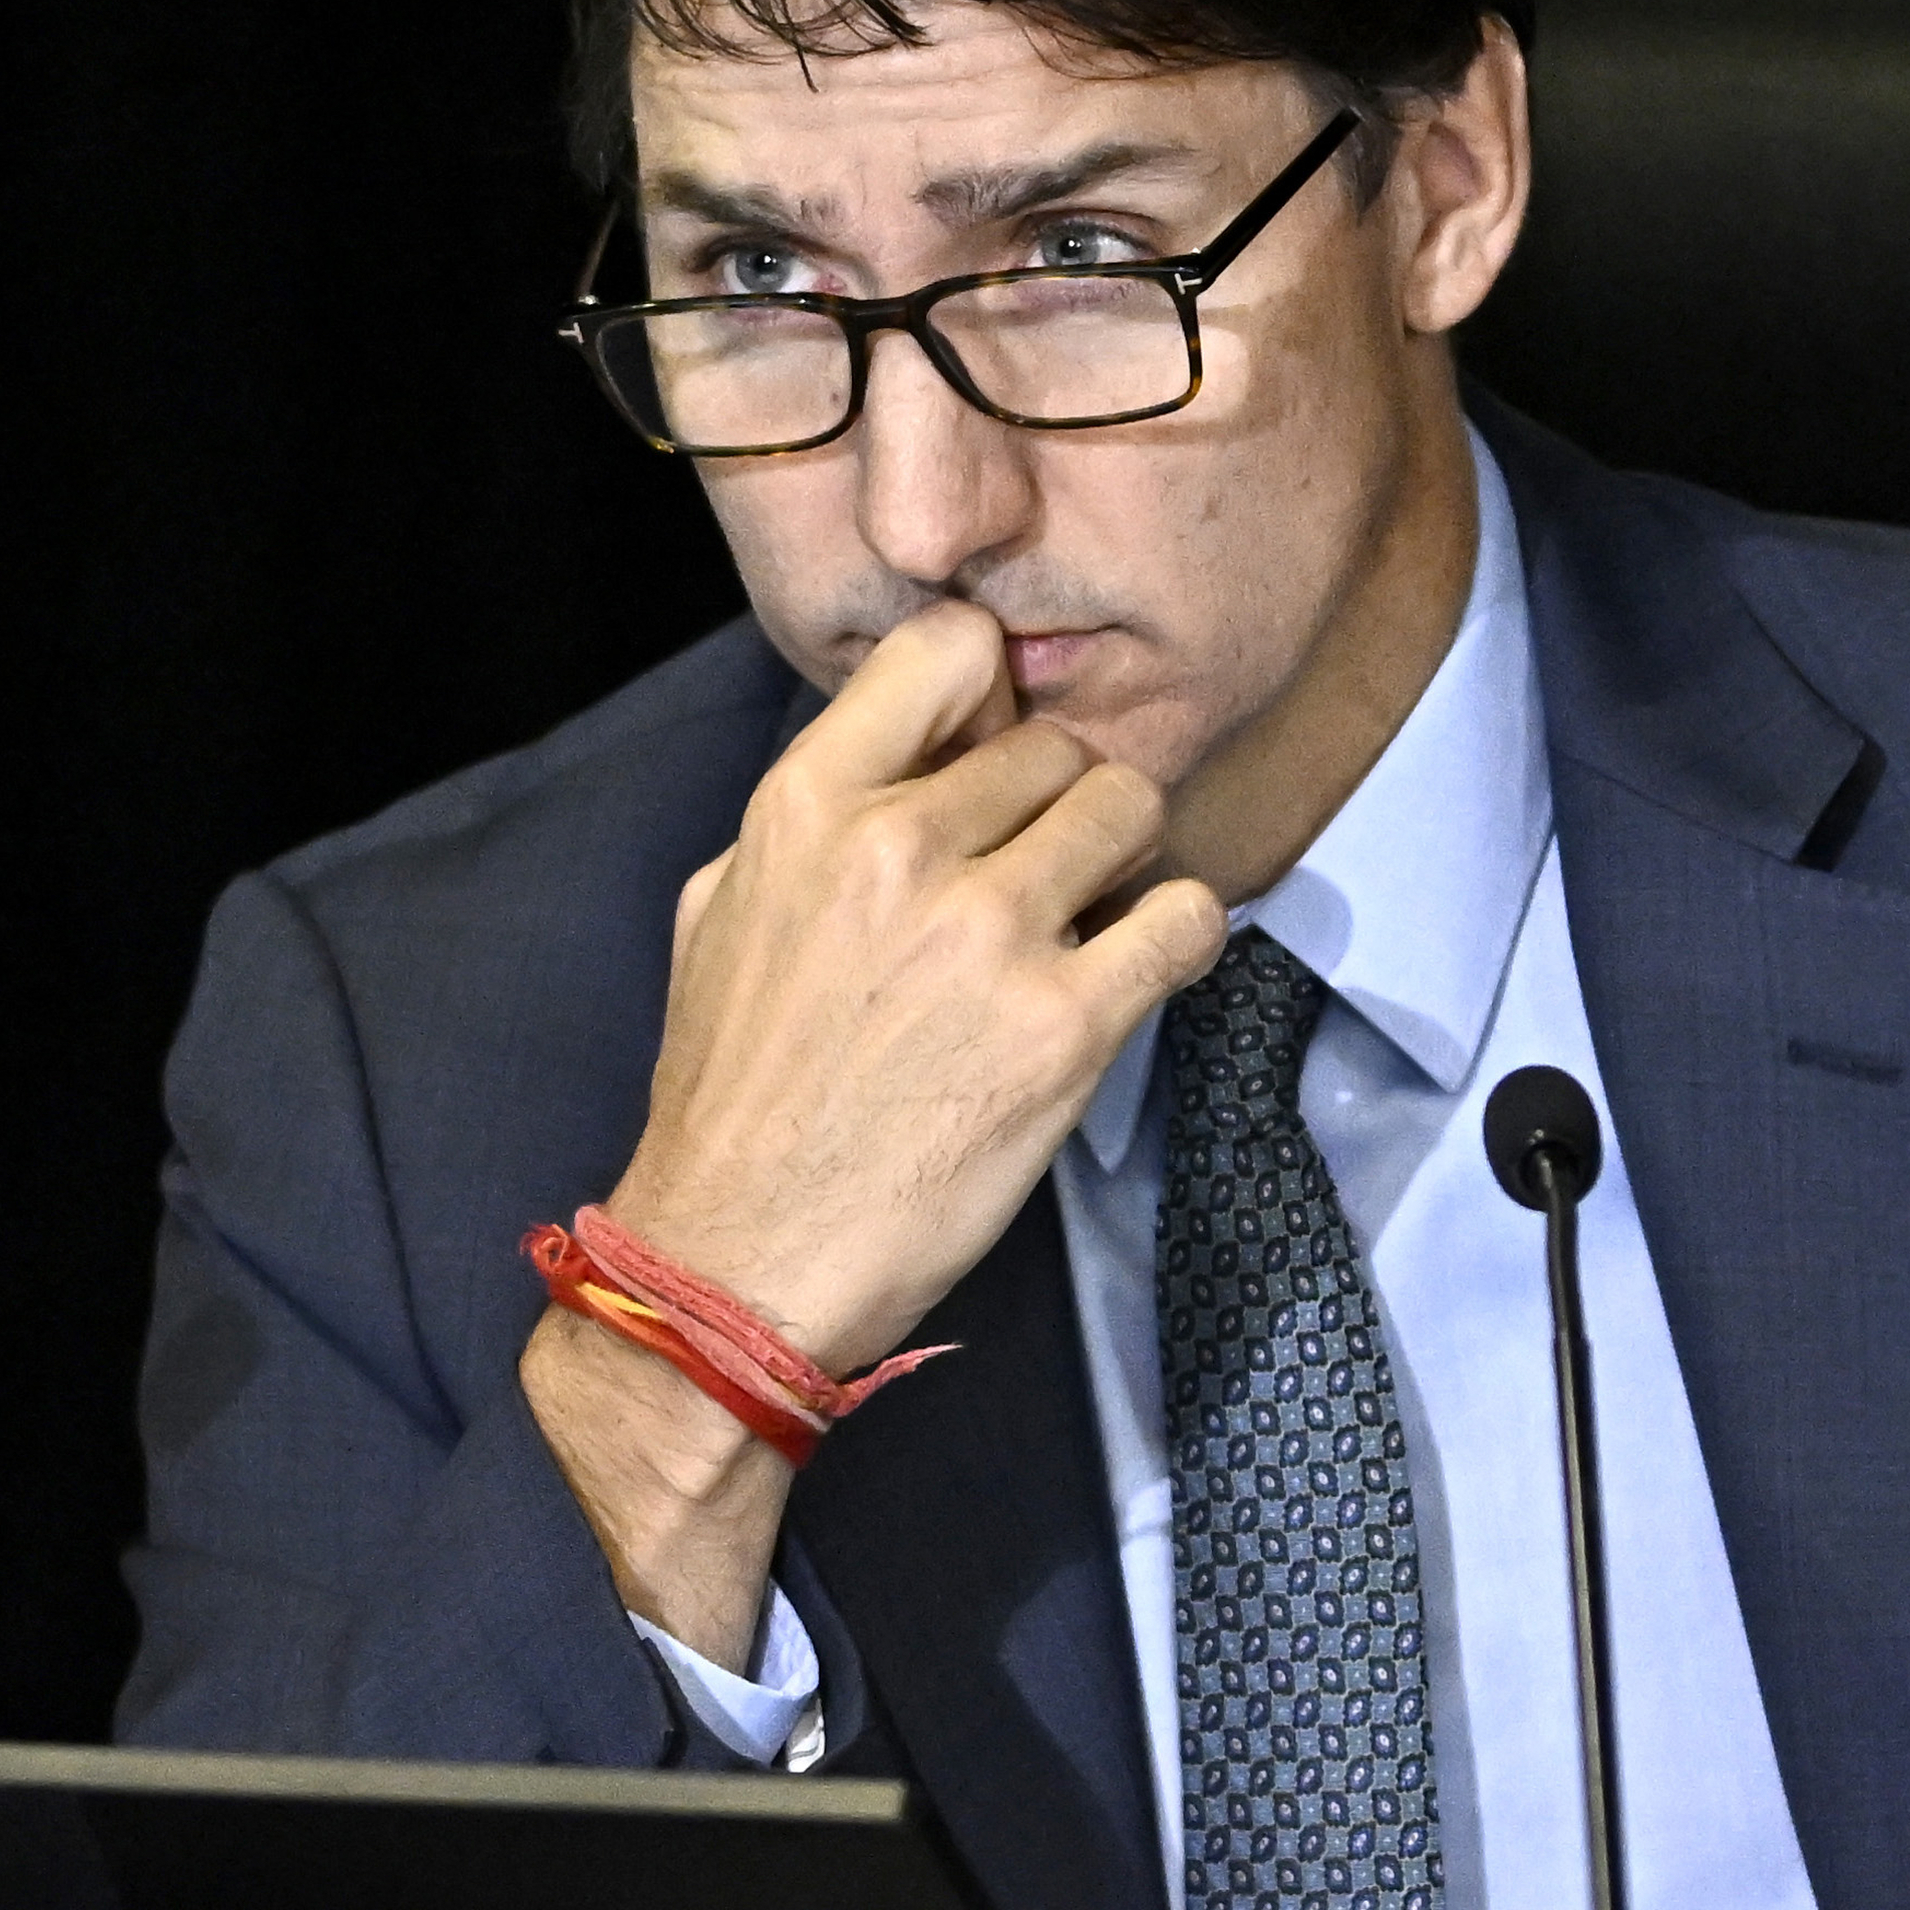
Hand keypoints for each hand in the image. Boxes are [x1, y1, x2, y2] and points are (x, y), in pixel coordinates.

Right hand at [622, 596, 1225, 1362]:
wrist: (741, 1261)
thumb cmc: (733, 1094)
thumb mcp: (724, 911)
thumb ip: (812, 820)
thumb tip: (900, 761)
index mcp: (807, 807)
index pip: (948, 648)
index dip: (990, 688)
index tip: (994, 744)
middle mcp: (901, 848)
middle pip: (1054, 745)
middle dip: (1058, 802)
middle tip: (1042, 873)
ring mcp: (990, 933)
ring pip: (1128, 808)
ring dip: (1124, 857)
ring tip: (1090, 917)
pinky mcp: (1066, 1026)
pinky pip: (1185, 918)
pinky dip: (1183, 933)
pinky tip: (1143, 965)